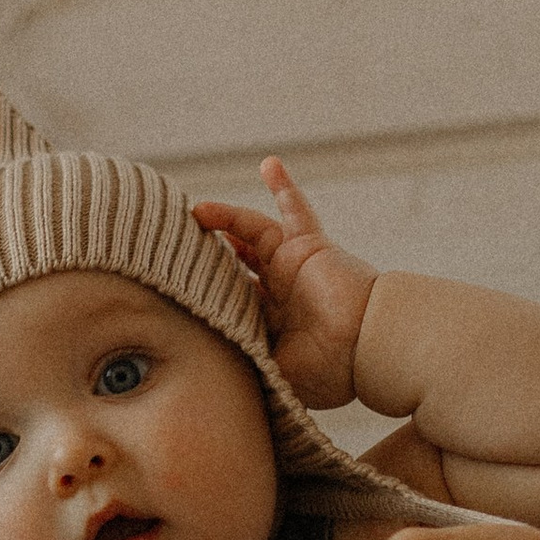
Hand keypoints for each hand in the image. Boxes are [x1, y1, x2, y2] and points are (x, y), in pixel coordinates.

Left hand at [192, 156, 373, 405]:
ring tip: (196, 210)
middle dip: (212, 255)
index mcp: (272, 327)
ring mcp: (294, 268)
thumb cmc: (325, 370)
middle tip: (179, 243)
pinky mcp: (309, 247)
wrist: (367, 349)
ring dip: (226, 220)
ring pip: (253, 234)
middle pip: (237, 265)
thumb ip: (244, 366)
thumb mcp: (273, 375)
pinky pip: (295, 210)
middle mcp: (282, 295)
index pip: (232, 303)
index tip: (172, 284)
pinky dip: (284, 187)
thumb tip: (203, 374)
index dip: (205, 292)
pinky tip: (269, 164)